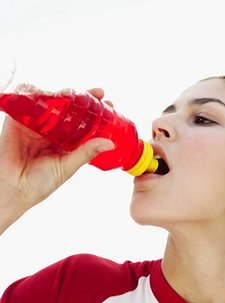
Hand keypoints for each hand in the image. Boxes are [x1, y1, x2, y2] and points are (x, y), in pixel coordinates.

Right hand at [0, 87, 113, 230]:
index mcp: (66, 144)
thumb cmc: (40, 183)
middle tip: (98, 94)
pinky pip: (28, 105)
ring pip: (51, 105)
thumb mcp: (68, 166)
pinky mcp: (18, 122)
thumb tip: (110, 143)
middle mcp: (53, 133)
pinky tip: (46, 91)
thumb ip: (86, 152)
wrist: (13, 188)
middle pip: (70, 111)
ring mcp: (36, 126)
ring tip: (75, 91)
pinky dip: (36, 95)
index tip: (110, 105)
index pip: (84, 125)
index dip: (96, 115)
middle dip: (84, 100)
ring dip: (63, 96)